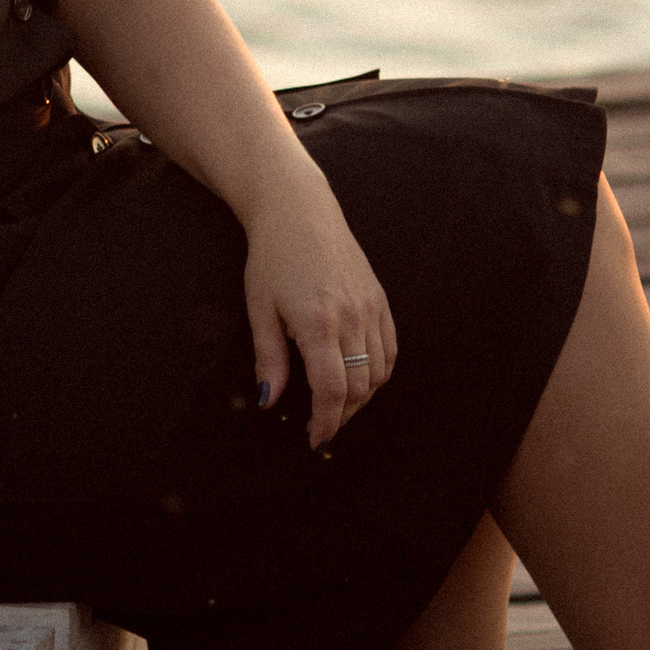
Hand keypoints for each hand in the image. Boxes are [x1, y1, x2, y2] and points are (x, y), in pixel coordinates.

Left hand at [241, 162, 397, 451]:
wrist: (298, 210)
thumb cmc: (272, 258)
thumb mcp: (259, 308)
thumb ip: (268, 358)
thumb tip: (269, 400)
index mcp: (317, 323)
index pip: (332, 390)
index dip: (326, 422)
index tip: (316, 439)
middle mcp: (352, 317)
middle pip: (360, 387)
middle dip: (342, 414)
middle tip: (321, 425)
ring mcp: (371, 307)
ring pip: (379, 371)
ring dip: (362, 396)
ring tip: (339, 404)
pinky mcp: (380, 298)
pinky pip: (390, 348)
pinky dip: (378, 370)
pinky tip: (360, 376)